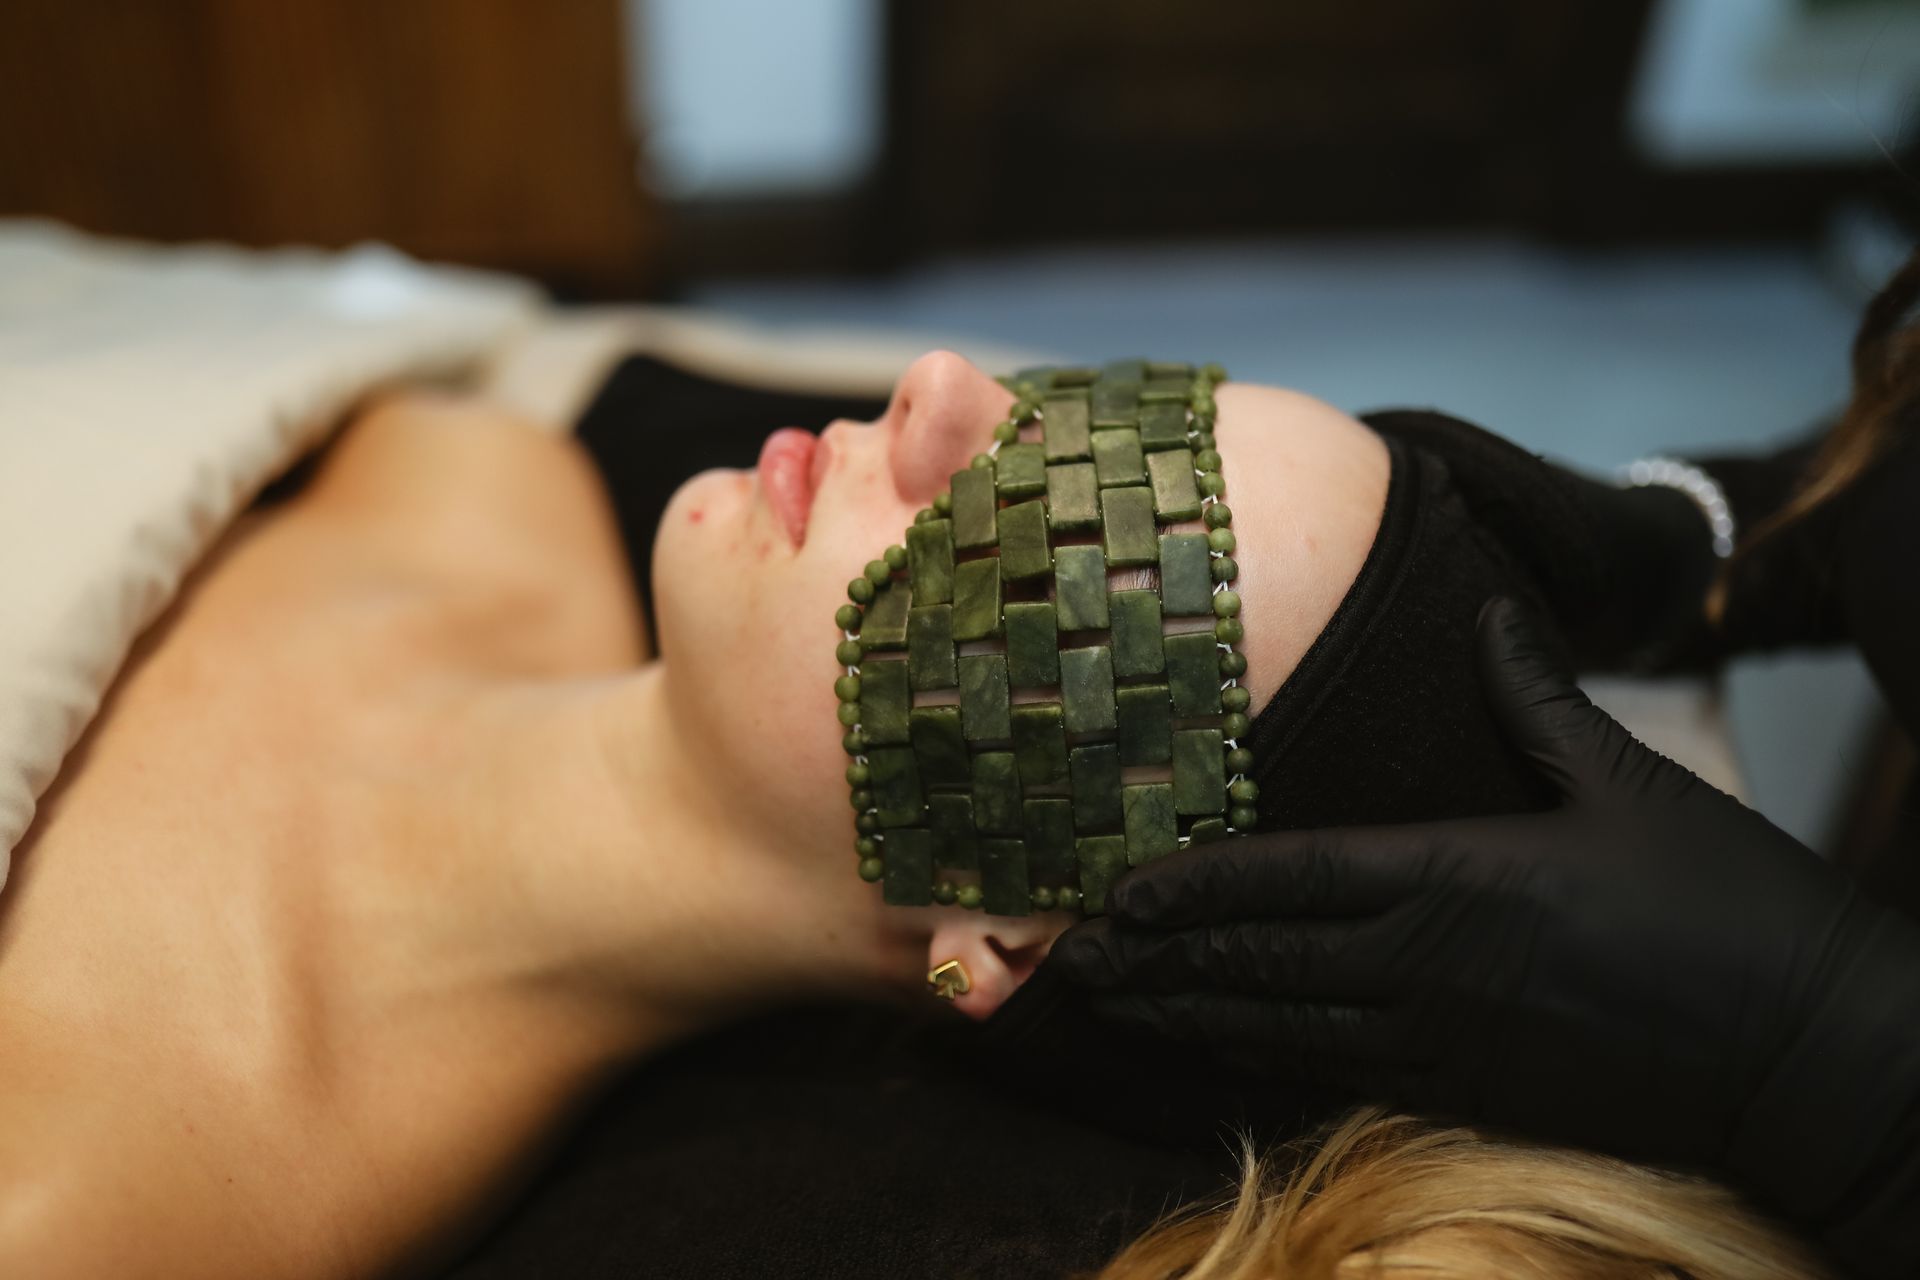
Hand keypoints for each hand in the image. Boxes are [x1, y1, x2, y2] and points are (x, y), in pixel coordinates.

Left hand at [1054, 598, 1919, 1263]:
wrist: (1808, 1054)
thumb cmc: (1726, 908)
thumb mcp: (1629, 782)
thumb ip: (1536, 698)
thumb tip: (1486, 610)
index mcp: (1457, 878)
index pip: (1286, 877)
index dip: (1187, 885)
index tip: (1110, 890)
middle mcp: (1429, 966)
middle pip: (1258, 960)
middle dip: (1156, 957)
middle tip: (1069, 955)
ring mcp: (1445, 1041)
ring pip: (1281, 1026)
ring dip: (1189, 1013)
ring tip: (1113, 1003)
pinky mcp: (1472, 1091)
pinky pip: (1338, 1072)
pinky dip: (1264, 1055)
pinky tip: (1221, 1046)